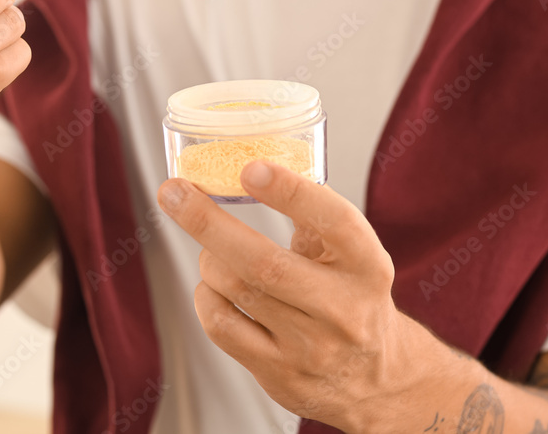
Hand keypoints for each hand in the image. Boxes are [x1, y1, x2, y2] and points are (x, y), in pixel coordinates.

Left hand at [156, 161, 437, 431]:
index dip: (292, 193)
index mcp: (367, 267)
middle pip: (265, 263)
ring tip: (213, 248)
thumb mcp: (351, 255)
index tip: (251, 168)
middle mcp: (343, 309)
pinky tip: (214, 286)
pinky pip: (221, 326)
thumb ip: (311, 216)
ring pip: (236, 289)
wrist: (373, 378)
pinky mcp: (279, 374)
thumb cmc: (350, 297)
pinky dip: (206, 296)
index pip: (335, 222)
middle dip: (208, 223)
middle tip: (174, 192)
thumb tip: (246, 169)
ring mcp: (310, 347)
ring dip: (210, 258)